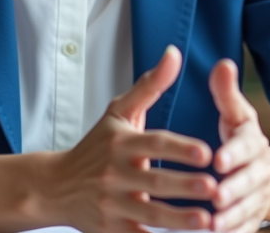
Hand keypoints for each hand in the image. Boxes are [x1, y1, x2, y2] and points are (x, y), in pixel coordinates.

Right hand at [57, 45, 217, 232]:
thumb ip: (150, 85)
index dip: (180, 149)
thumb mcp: (119, 112)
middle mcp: (116, 174)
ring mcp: (112, 204)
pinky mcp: (110, 230)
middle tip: (214, 187)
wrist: (55, 186)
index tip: (206, 153)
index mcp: (122, 143)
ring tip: (207, 221)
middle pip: (155, 181)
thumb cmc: (95, 146)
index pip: (155, 144)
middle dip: (185, 186)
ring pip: (149, 214)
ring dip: (178, 220)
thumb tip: (174, 53)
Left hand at [208, 59, 269, 232]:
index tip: (219, 159)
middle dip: (235, 189)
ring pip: (248, 208)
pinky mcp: (252, 218)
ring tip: (214, 224)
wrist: (265, 175)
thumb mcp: (236, 114)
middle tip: (217, 196)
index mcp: (253, 142)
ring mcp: (257, 196)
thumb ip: (226, 92)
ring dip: (233, 217)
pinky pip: (246, 229)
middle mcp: (260, 170)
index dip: (234, 153)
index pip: (247, 146)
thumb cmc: (240, 141)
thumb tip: (222, 64)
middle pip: (250, 181)